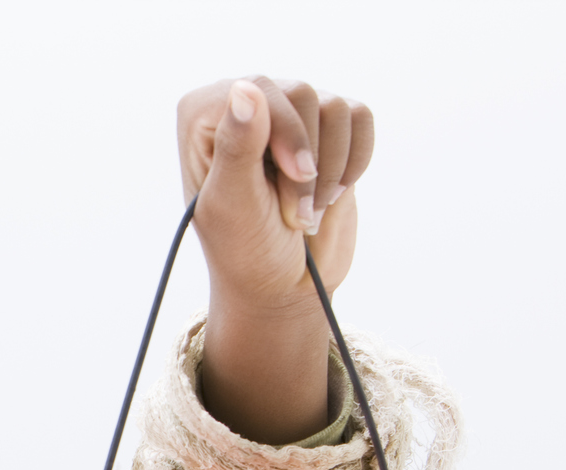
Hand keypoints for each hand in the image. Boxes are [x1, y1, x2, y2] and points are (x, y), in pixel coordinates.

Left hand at [176, 78, 374, 444]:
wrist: (285, 285)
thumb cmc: (246, 251)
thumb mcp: (233, 205)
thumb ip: (237, 147)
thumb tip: (246, 87)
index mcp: (204, 117)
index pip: (259, 88)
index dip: (285, 131)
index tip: (296, 175)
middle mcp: (246, 105)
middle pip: (301, 94)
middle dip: (304, 165)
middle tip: (294, 215)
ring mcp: (289, 114)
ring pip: (334, 107)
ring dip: (329, 171)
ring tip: (306, 213)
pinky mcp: (328, 129)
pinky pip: (360, 118)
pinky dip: (355, 160)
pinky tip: (333, 194)